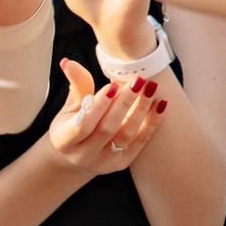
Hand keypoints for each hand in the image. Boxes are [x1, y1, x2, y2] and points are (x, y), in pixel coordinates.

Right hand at [41, 59, 160, 176]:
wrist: (75, 157)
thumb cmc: (70, 125)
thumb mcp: (70, 108)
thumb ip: (76, 86)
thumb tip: (68, 62)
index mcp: (65, 141)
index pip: (83, 124)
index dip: (99, 105)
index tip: (113, 85)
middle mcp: (84, 156)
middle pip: (107, 129)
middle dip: (124, 103)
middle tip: (138, 81)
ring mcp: (104, 163)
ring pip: (126, 136)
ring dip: (141, 111)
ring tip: (151, 88)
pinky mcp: (121, 163)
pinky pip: (140, 143)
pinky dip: (151, 124)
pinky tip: (160, 105)